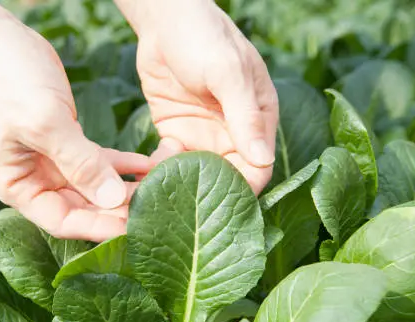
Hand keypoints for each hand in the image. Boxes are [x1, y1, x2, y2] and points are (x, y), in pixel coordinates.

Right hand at [0, 22, 151, 241]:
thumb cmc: (9, 79)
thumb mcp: (45, 122)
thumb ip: (79, 163)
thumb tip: (113, 198)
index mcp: (14, 184)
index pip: (59, 220)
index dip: (96, 228)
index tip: (131, 229)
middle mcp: (30, 179)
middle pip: (78, 207)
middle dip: (114, 208)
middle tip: (152, 208)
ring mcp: (47, 162)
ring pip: (90, 186)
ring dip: (121, 187)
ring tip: (155, 186)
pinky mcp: (63, 142)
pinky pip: (95, 161)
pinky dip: (118, 163)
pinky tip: (144, 164)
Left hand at [132, 0, 277, 192]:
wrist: (163, 22)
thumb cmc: (204, 38)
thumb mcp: (227, 72)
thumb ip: (244, 115)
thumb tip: (263, 160)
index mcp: (257, 120)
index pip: (258, 168)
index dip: (244, 190)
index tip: (222, 206)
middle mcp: (232, 133)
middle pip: (227, 179)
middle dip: (208, 194)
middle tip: (184, 205)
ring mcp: (203, 135)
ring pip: (198, 176)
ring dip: (182, 186)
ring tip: (162, 190)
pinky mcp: (175, 134)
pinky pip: (171, 163)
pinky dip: (162, 171)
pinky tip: (151, 169)